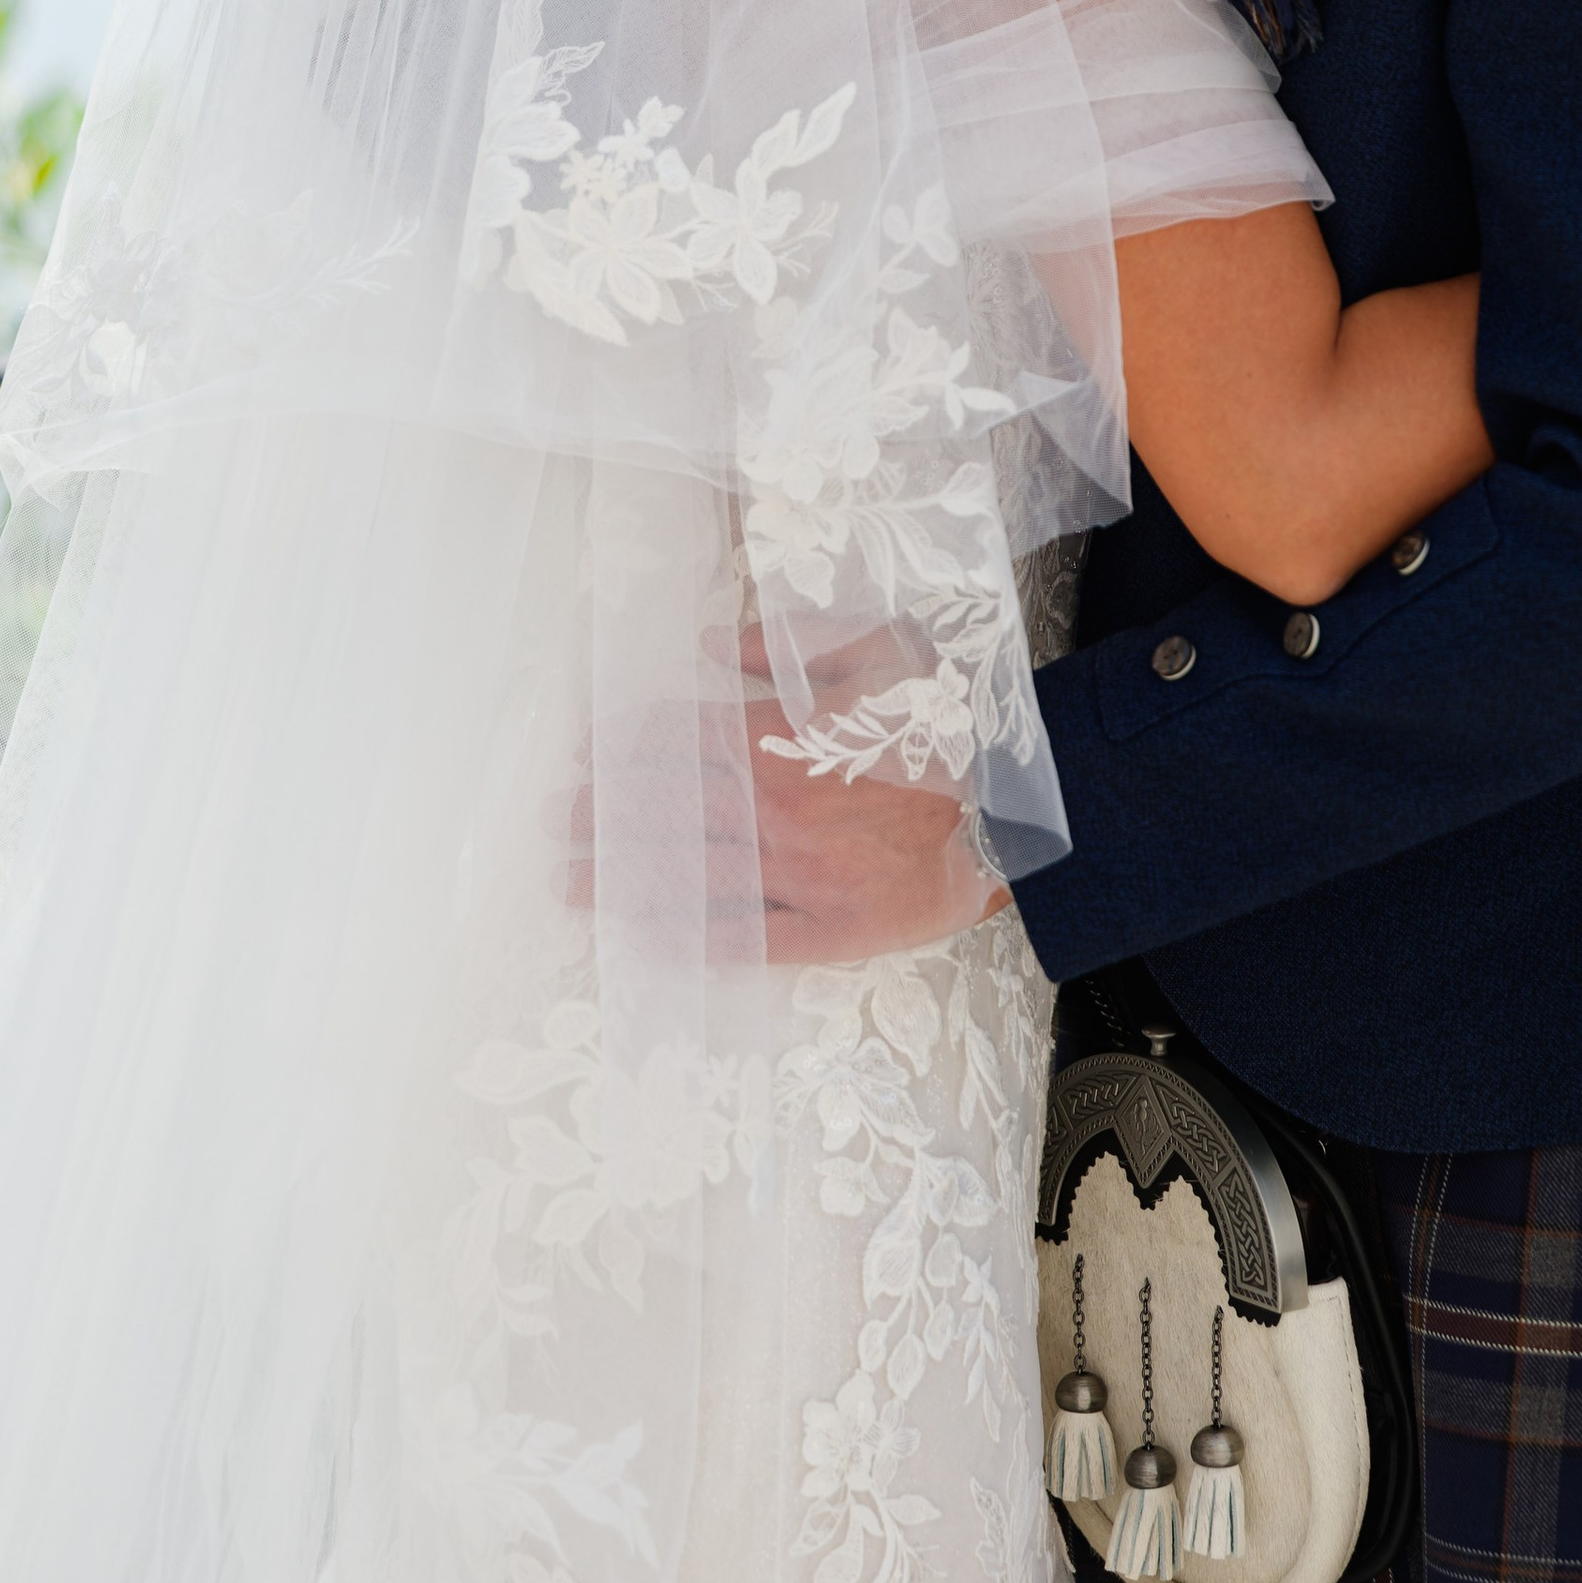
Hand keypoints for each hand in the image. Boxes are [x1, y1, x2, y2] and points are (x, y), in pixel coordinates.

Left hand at [554, 622, 1010, 962]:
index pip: (684, 742)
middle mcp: (782, 813)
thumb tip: (717, 645)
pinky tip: (648, 934)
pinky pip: (744, 937)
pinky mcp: (828, 930)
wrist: (1016, 813)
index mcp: (789, 742)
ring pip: (695, 877)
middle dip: (611, 814)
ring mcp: (802, 877)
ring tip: (575, 882)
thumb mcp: (882, 649)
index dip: (633, 748)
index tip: (595, 752)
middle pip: (675, 811)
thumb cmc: (948, 726)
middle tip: (565, 820)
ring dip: (628, 878)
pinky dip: (691, 936)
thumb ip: (793, 645)